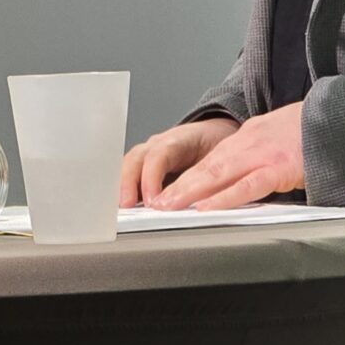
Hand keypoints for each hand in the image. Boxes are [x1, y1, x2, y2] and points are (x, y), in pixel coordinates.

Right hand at [119, 117, 237, 207]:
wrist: (215, 134)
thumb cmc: (216, 144)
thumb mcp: (220, 157)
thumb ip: (212, 176)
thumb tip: (209, 199)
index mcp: (179, 140)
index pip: (159, 154)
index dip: (152, 177)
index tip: (152, 200)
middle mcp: (159, 145)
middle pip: (136, 159)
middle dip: (128, 182)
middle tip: (128, 205)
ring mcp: (150, 153)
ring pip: (129, 166)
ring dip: (123, 187)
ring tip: (124, 209)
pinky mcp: (147, 166)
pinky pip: (132, 175)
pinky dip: (127, 190)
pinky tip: (128, 207)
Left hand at [149, 102, 305, 210]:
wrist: (336, 118)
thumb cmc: (310, 133)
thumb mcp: (276, 140)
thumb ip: (257, 158)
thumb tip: (240, 179)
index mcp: (247, 138)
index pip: (209, 160)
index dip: (185, 177)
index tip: (166, 192)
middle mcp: (248, 143)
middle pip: (205, 166)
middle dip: (178, 186)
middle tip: (155, 203)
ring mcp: (263, 155)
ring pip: (217, 174)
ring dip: (190, 192)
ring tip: (169, 206)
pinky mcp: (279, 168)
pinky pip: (247, 185)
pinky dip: (224, 197)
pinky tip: (207, 207)